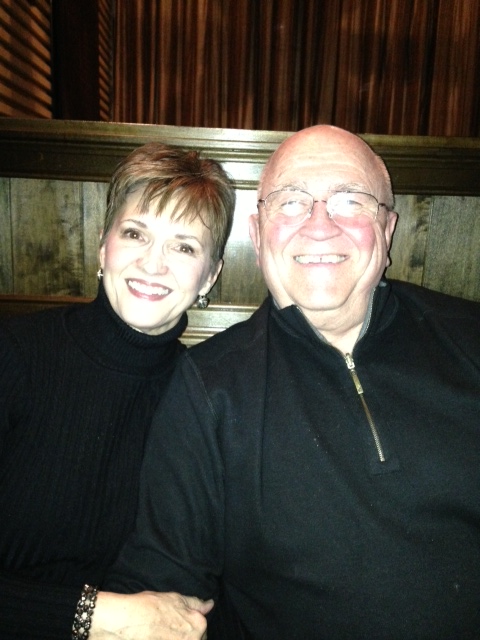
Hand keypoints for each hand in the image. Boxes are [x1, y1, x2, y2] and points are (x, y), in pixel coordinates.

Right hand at [89, 590, 212, 639]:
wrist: (127, 622)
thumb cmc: (150, 607)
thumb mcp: (175, 598)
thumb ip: (195, 603)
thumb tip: (209, 604)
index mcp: (198, 624)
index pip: (202, 630)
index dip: (189, 626)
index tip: (176, 625)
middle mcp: (193, 639)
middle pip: (196, 639)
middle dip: (185, 636)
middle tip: (168, 630)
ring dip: (176, 638)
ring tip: (161, 633)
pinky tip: (156, 636)